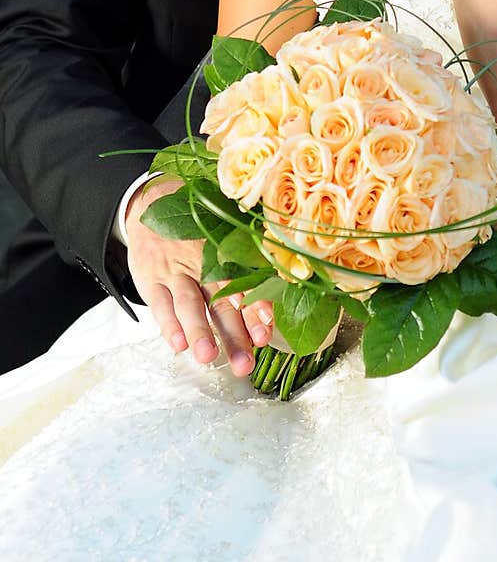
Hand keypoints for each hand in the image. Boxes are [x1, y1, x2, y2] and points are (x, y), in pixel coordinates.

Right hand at [125, 177, 274, 376]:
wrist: (149, 201)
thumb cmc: (195, 225)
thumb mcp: (221, 230)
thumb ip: (245, 254)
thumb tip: (282, 278)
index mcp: (224, 250)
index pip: (245, 280)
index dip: (257, 304)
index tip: (269, 326)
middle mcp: (202, 261)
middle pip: (221, 300)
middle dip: (235, 331)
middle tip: (247, 361)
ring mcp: (174, 271)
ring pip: (189, 304)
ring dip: (200, 331)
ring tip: (209, 357)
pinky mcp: (150, 279)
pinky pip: (159, 304)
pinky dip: (168, 325)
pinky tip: (179, 345)